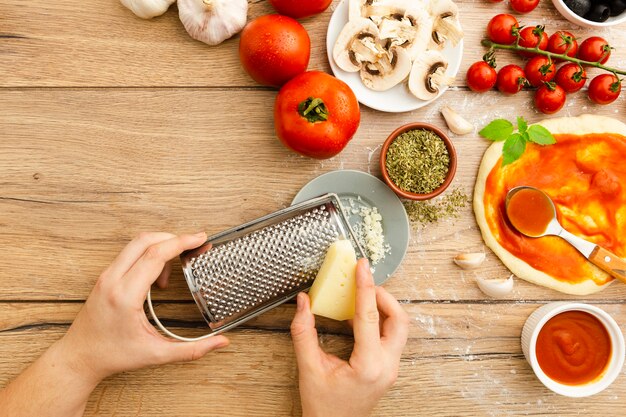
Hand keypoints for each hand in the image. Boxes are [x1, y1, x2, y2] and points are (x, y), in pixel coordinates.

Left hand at [58, 232, 228, 383]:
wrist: (79, 358)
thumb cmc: (112, 355)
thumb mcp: (156, 354)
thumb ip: (192, 349)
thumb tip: (220, 343)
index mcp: (125, 295)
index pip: (155, 255)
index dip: (181, 242)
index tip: (200, 239)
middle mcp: (112, 280)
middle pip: (145, 239)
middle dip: (174, 237)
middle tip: (194, 243)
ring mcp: (106, 276)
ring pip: (136, 243)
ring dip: (161, 246)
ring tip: (175, 267)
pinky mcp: (105, 276)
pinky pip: (129, 253)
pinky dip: (149, 254)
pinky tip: (159, 275)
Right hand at [290, 258, 409, 416]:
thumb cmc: (324, 408)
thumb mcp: (309, 369)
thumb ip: (304, 333)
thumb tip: (303, 302)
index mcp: (369, 365)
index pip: (369, 316)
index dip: (365, 287)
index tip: (362, 266)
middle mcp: (386, 366)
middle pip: (398, 319)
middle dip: (382, 295)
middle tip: (362, 281)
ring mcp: (391, 368)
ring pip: (399, 327)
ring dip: (383, 307)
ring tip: (361, 295)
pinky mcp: (388, 368)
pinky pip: (392, 336)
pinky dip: (380, 320)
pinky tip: (359, 315)